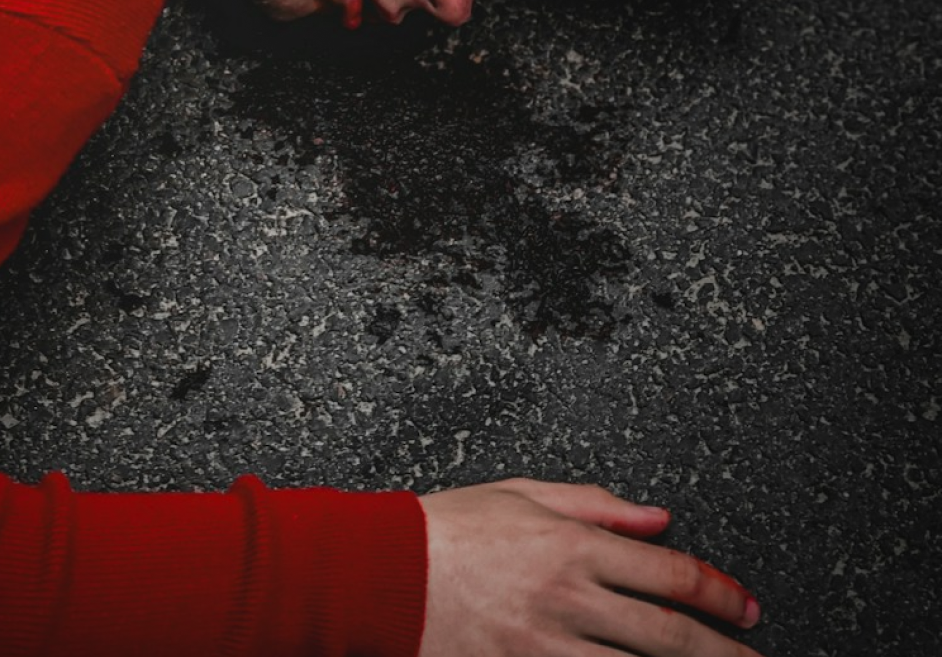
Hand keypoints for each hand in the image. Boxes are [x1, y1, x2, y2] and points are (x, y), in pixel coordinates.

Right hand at [419, 478, 763, 656]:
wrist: (385, 573)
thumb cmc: (449, 528)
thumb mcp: (523, 492)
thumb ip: (597, 504)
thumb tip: (658, 517)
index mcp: (572, 543)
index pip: (670, 572)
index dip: (720, 593)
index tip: (747, 608)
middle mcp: (569, 596)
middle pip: (669, 633)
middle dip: (725, 650)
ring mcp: (548, 645)